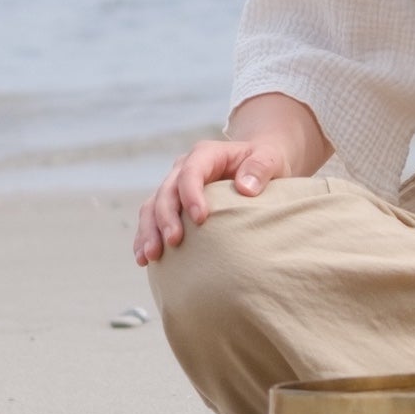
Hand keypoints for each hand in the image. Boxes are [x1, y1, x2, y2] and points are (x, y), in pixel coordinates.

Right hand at [132, 135, 299, 266]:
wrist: (256, 164)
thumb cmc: (265, 162)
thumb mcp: (270, 159)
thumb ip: (261, 168)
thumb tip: (246, 188)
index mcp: (206, 154)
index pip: (191, 171)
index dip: (191, 194)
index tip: (200, 219)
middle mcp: (183, 168)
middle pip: (166, 191)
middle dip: (165, 217)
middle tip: (173, 242)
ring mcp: (174, 186)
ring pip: (152, 206)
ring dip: (149, 231)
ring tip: (150, 256)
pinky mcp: (171, 205)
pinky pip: (151, 220)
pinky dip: (145, 238)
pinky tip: (143, 259)